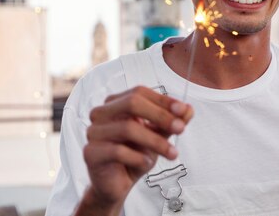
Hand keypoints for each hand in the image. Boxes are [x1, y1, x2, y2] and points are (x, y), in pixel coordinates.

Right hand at [81, 86, 193, 210]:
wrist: (117, 185)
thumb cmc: (135, 155)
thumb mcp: (158, 136)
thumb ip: (171, 122)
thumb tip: (188, 110)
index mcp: (115, 103)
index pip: (139, 92)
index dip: (163, 100)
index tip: (184, 111)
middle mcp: (101, 113)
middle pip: (132, 103)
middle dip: (160, 115)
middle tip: (181, 129)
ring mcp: (93, 132)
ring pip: (128, 128)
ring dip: (155, 141)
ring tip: (171, 153)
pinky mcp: (90, 153)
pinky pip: (118, 151)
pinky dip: (138, 157)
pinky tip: (147, 163)